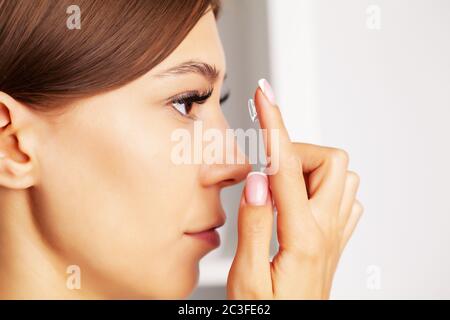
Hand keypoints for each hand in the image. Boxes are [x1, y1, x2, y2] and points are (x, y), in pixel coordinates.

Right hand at [226, 79, 362, 298]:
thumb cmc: (267, 313)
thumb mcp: (247, 278)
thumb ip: (254, 224)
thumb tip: (257, 179)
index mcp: (302, 236)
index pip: (285, 166)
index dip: (273, 125)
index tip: (264, 97)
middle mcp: (326, 229)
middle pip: (330, 160)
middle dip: (296, 151)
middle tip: (267, 170)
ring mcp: (335, 233)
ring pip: (341, 175)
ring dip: (308, 169)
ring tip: (279, 188)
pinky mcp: (334, 238)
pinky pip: (344, 197)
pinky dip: (322, 185)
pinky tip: (299, 198)